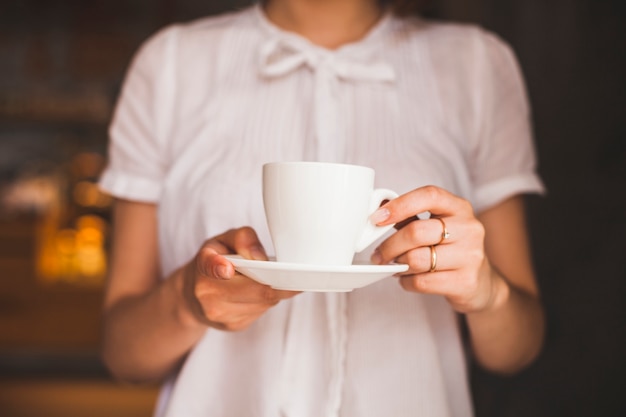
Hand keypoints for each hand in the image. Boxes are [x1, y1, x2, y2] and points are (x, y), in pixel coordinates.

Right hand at [181, 227, 298, 330]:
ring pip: (264, 302)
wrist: (193, 293)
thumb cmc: (216, 260)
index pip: (210, 266)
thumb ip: (243, 238)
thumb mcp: (224, 240)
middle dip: (277, 280)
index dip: (219, 267)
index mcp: (203, 265)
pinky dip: (267, 301)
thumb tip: (260, 257)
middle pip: (254, 289)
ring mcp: (219, 314)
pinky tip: (260, 291)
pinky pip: (261, 312)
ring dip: (274, 290)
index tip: (227, 268)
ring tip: (271, 278)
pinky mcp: (232, 326)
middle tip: (293, 271)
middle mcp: (207, 293)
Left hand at [370, 186, 499, 312]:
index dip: (400, 205)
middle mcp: (469, 228)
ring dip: (398, 265)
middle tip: (379, 255)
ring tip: (397, 266)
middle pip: (416, 232)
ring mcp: (470, 255)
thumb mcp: (436, 226)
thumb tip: (378, 208)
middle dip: (389, 246)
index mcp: (459, 208)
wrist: (480, 283)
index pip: (429, 196)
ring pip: (416, 259)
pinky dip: (406, 281)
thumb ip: (409, 216)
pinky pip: (422, 281)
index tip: (377, 218)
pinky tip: (408, 279)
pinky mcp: (465, 281)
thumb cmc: (450, 249)